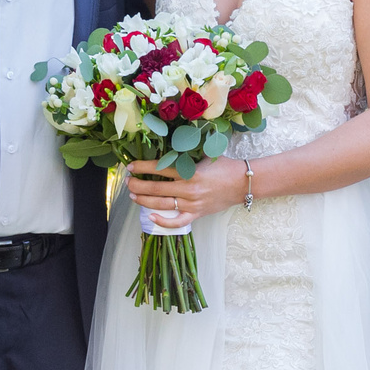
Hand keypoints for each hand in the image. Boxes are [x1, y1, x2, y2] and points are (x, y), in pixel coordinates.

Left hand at [125, 156, 242, 226]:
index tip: (131, 167)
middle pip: (156, 189)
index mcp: (190, 172)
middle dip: (138, 185)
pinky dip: (163, 221)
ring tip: (133, 196)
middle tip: (128, 182)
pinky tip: (151, 217)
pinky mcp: (197, 213)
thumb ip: (186, 153)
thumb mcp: (204, 154)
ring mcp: (192, 203)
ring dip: (144, 201)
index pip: (159, 169)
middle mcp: (189, 189)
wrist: (242, 183)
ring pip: (162, 204)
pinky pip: (178, 221)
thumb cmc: (224, 166)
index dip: (142, 168)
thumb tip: (166, 147)